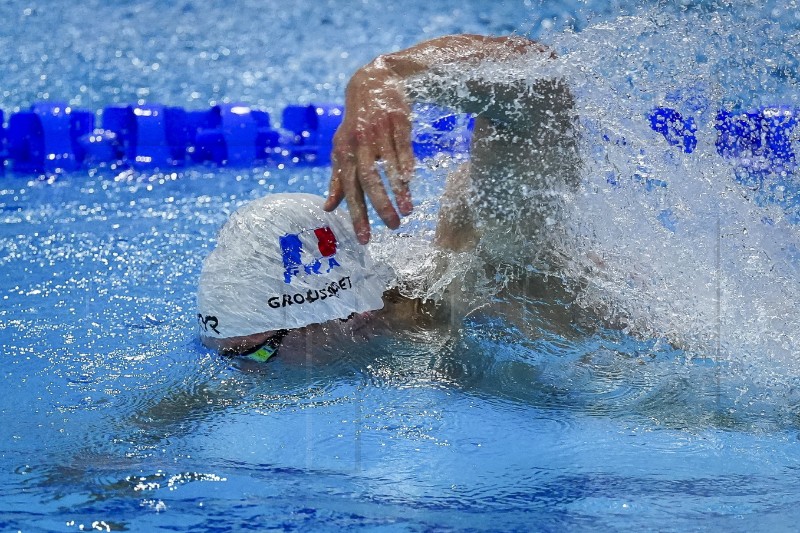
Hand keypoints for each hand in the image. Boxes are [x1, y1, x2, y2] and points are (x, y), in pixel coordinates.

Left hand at [324, 61, 415, 243]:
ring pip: (387, 166)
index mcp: (344, 153)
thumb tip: (328, 208)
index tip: (364, 238)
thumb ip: (337, 178)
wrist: (374, 81)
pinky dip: (406, 164)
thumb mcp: (342, 148)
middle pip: (367, 180)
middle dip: (379, 206)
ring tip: (407, 212)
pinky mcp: (398, 121)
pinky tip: (410, 181)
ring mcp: (379, 131)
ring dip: (397, 190)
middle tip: (392, 227)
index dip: (356, 214)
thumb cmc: (357, 123)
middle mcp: (359, 143)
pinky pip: (402, 146)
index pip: (349, 189)